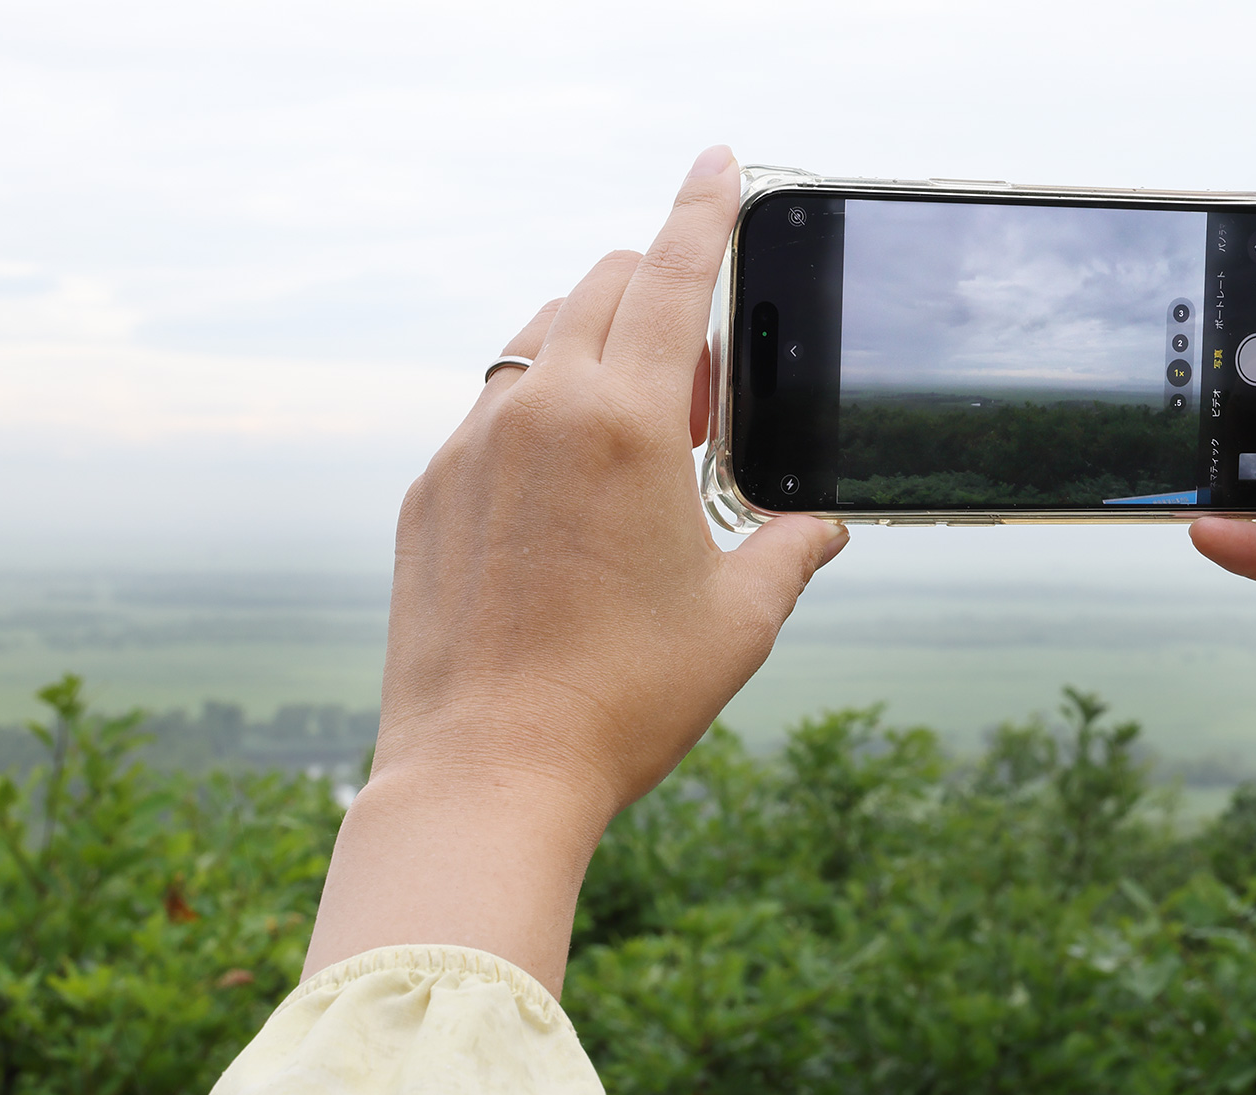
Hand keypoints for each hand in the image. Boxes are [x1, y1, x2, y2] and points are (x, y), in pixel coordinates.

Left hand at [303, 145, 848, 994]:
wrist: (488, 773)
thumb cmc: (624, 698)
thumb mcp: (740, 620)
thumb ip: (793, 546)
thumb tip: (825, 520)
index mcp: (626, 424)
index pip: (672, 273)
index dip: (703, 207)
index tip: (718, 161)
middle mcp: (537, 412)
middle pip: (604, 287)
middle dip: (665, 299)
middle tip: (708, 400)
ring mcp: (471, 446)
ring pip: (541, 341)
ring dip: (603, 353)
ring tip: (642, 452)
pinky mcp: (430, 490)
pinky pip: (493, 410)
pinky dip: (543, 416)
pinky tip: (568, 503)